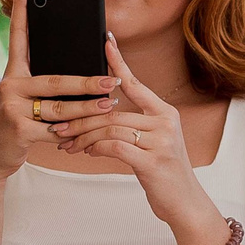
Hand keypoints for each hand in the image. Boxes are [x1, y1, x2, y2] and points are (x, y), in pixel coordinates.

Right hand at [0, 0, 118, 180]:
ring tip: (111, 105)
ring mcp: (12, 107)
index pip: (19, 34)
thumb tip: (84, 75)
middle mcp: (10, 85)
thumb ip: (44, 86)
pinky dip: (73, 134)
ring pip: (61, 107)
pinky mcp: (17, 129)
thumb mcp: (25, 99)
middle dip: (88, 80)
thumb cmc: (15, 124)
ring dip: (89, 109)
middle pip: (56, 79)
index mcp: (13, 73)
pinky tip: (86, 136)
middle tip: (113, 80)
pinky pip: (55, 131)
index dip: (24, 6)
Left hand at [49, 37, 221, 244]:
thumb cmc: (164, 173)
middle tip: (59, 124)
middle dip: (81, 118)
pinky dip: (96, 148)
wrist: (185, 203)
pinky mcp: (153, 162)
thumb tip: (98, 115)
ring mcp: (161, 142)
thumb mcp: (152, 144)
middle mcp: (165, 122)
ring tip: (67, 143)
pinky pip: (115, 147)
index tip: (105, 41)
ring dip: (83, 135)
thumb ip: (133, 127)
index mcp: (165, 113)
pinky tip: (86, 152)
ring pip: (110, 128)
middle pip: (113, 110)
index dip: (118, 62)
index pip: (136, 83)